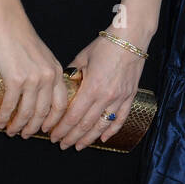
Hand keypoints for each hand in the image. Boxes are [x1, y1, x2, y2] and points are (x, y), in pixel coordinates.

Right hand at [0, 16, 66, 138]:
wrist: (8, 25)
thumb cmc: (23, 40)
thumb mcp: (44, 58)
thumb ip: (47, 74)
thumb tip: (40, 96)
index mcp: (57, 72)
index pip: (61, 104)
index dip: (54, 121)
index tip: (47, 131)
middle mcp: (48, 77)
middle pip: (44, 112)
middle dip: (34, 128)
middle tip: (25, 135)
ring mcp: (33, 79)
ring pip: (27, 112)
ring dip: (18, 125)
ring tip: (11, 131)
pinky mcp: (16, 79)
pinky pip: (11, 105)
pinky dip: (4, 116)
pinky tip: (0, 122)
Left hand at [49, 33, 145, 150]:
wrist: (131, 38)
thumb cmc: (106, 45)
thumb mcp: (83, 58)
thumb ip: (72, 74)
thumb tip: (63, 85)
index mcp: (92, 87)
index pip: (73, 116)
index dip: (62, 129)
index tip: (53, 135)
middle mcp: (106, 96)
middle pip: (86, 125)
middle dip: (71, 137)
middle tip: (62, 144)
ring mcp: (120, 98)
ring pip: (102, 125)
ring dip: (89, 138)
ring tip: (78, 146)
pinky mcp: (130, 96)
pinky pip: (121, 118)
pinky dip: (112, 130)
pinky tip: (104, 138)